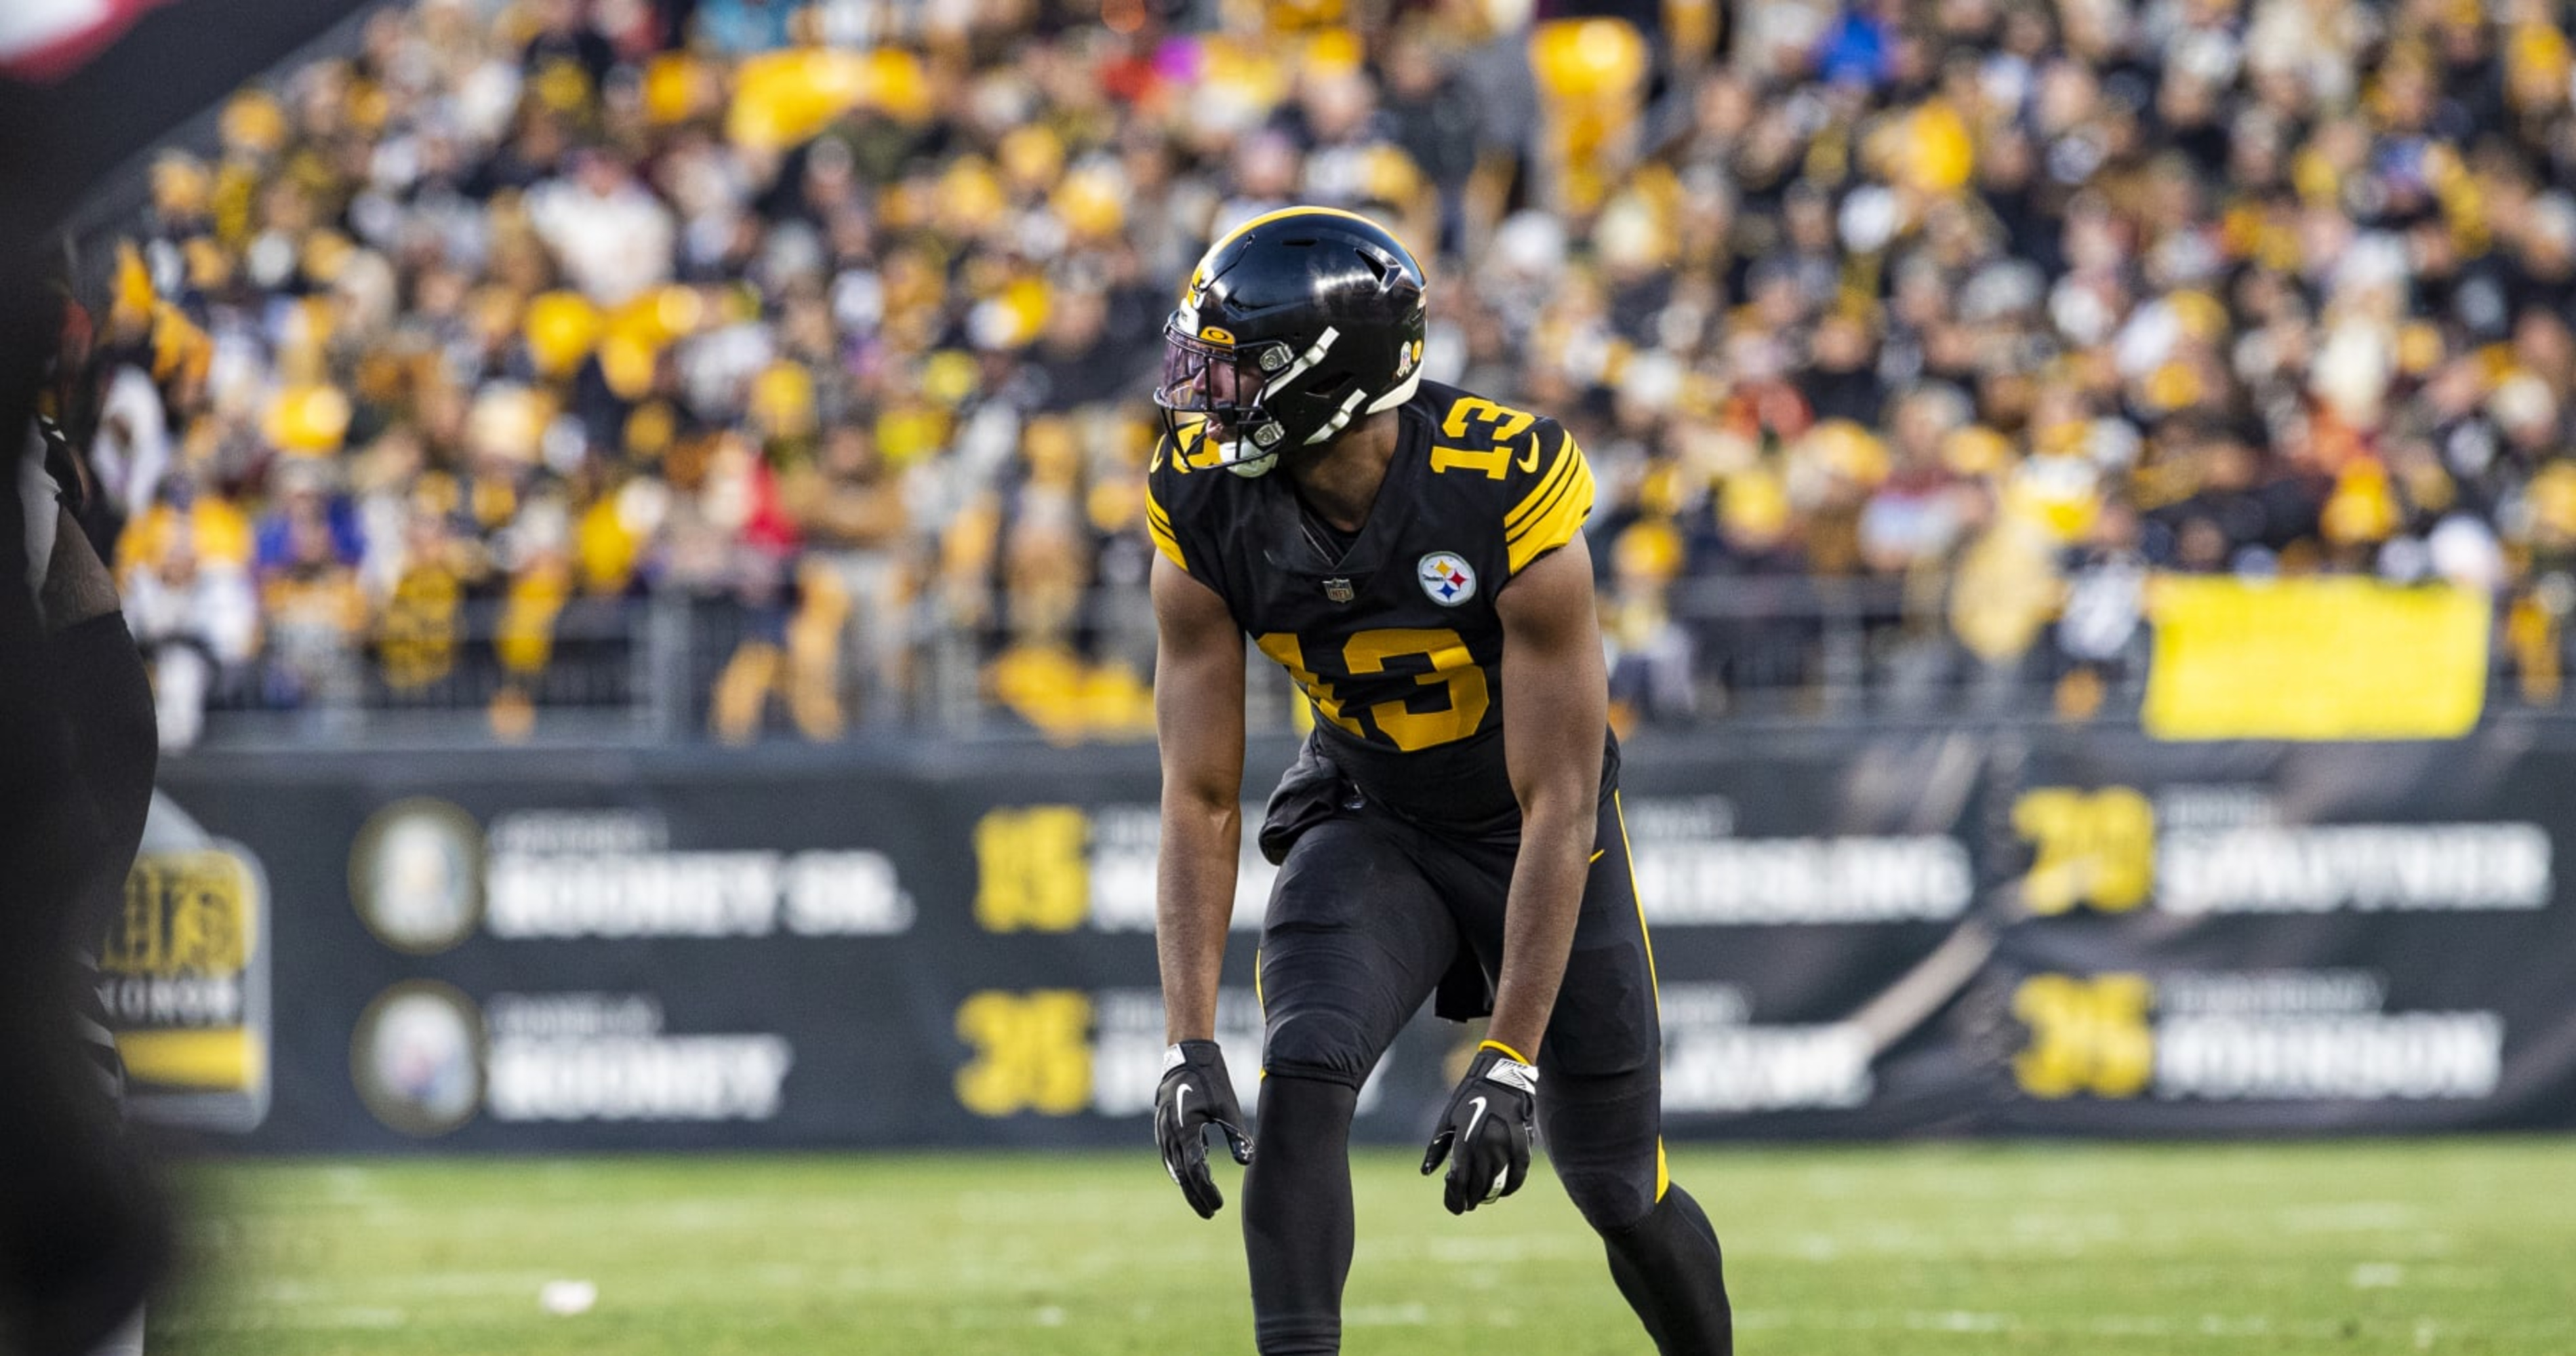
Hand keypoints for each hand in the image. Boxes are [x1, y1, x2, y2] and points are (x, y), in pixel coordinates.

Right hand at [1155, 1041, 1252, 1217]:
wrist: (1186, 1055)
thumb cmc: (1210, 1079)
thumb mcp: (1227, 1106)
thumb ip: (1236, 1134)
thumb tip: (1248, 1161)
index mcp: (1185, 1129)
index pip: (1195, 1170)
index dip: (1207, 1190)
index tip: (1219, 1204)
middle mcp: (1169, 1134)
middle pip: (1182, 1175)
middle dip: (1196, 1196)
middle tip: (1211, 1213)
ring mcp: (1163, 1131)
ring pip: (1174, 1168)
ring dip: (1188, 1186)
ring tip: (1203, 1202)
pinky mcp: (1163, 1127)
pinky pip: (1170, 1156)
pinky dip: (1181, 1170)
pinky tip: (1193, 1177)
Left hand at [1420, 1041, 1538, 1214]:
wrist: (1501, 1077)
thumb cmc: (1469, 1098)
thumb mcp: (1447, 1119)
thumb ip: (1437, 1148)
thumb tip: (1427, 1173)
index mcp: (1465, 1140)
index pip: (1459, 1180)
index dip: (1455, 1198)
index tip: (1455, 1207)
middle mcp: (1486, 1145)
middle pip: (1479, 1184)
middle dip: (1471, 1198)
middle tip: (1467, 1204)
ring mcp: (1506, 1144)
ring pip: (1498, 1181)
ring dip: (1490, 1195)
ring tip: (1483, 1198)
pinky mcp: (1523, 1142)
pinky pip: (1519, 1172)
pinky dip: (1512, 1186)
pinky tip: (1504, 1191)